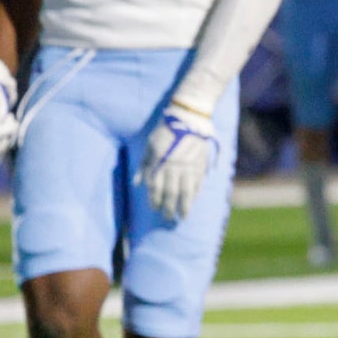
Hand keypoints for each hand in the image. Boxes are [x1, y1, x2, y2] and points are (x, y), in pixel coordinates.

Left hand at [142, 99, 219, 221]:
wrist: (189, 118)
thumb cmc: (166, 130)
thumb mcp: (150, 146)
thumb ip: (144, 166)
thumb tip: (136, 184)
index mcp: (160, 162)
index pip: (155, 187)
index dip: (154, 200)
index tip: (154, 209)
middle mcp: (174, 167)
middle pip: (171, 193)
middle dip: (168, 208)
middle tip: (167, 219)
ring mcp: (189, 167)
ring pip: (186, 191)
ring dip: (184, 206)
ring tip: (182, 216)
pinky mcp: (201, 164)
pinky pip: (198, 183)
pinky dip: (195, 194)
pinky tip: (193, 201)